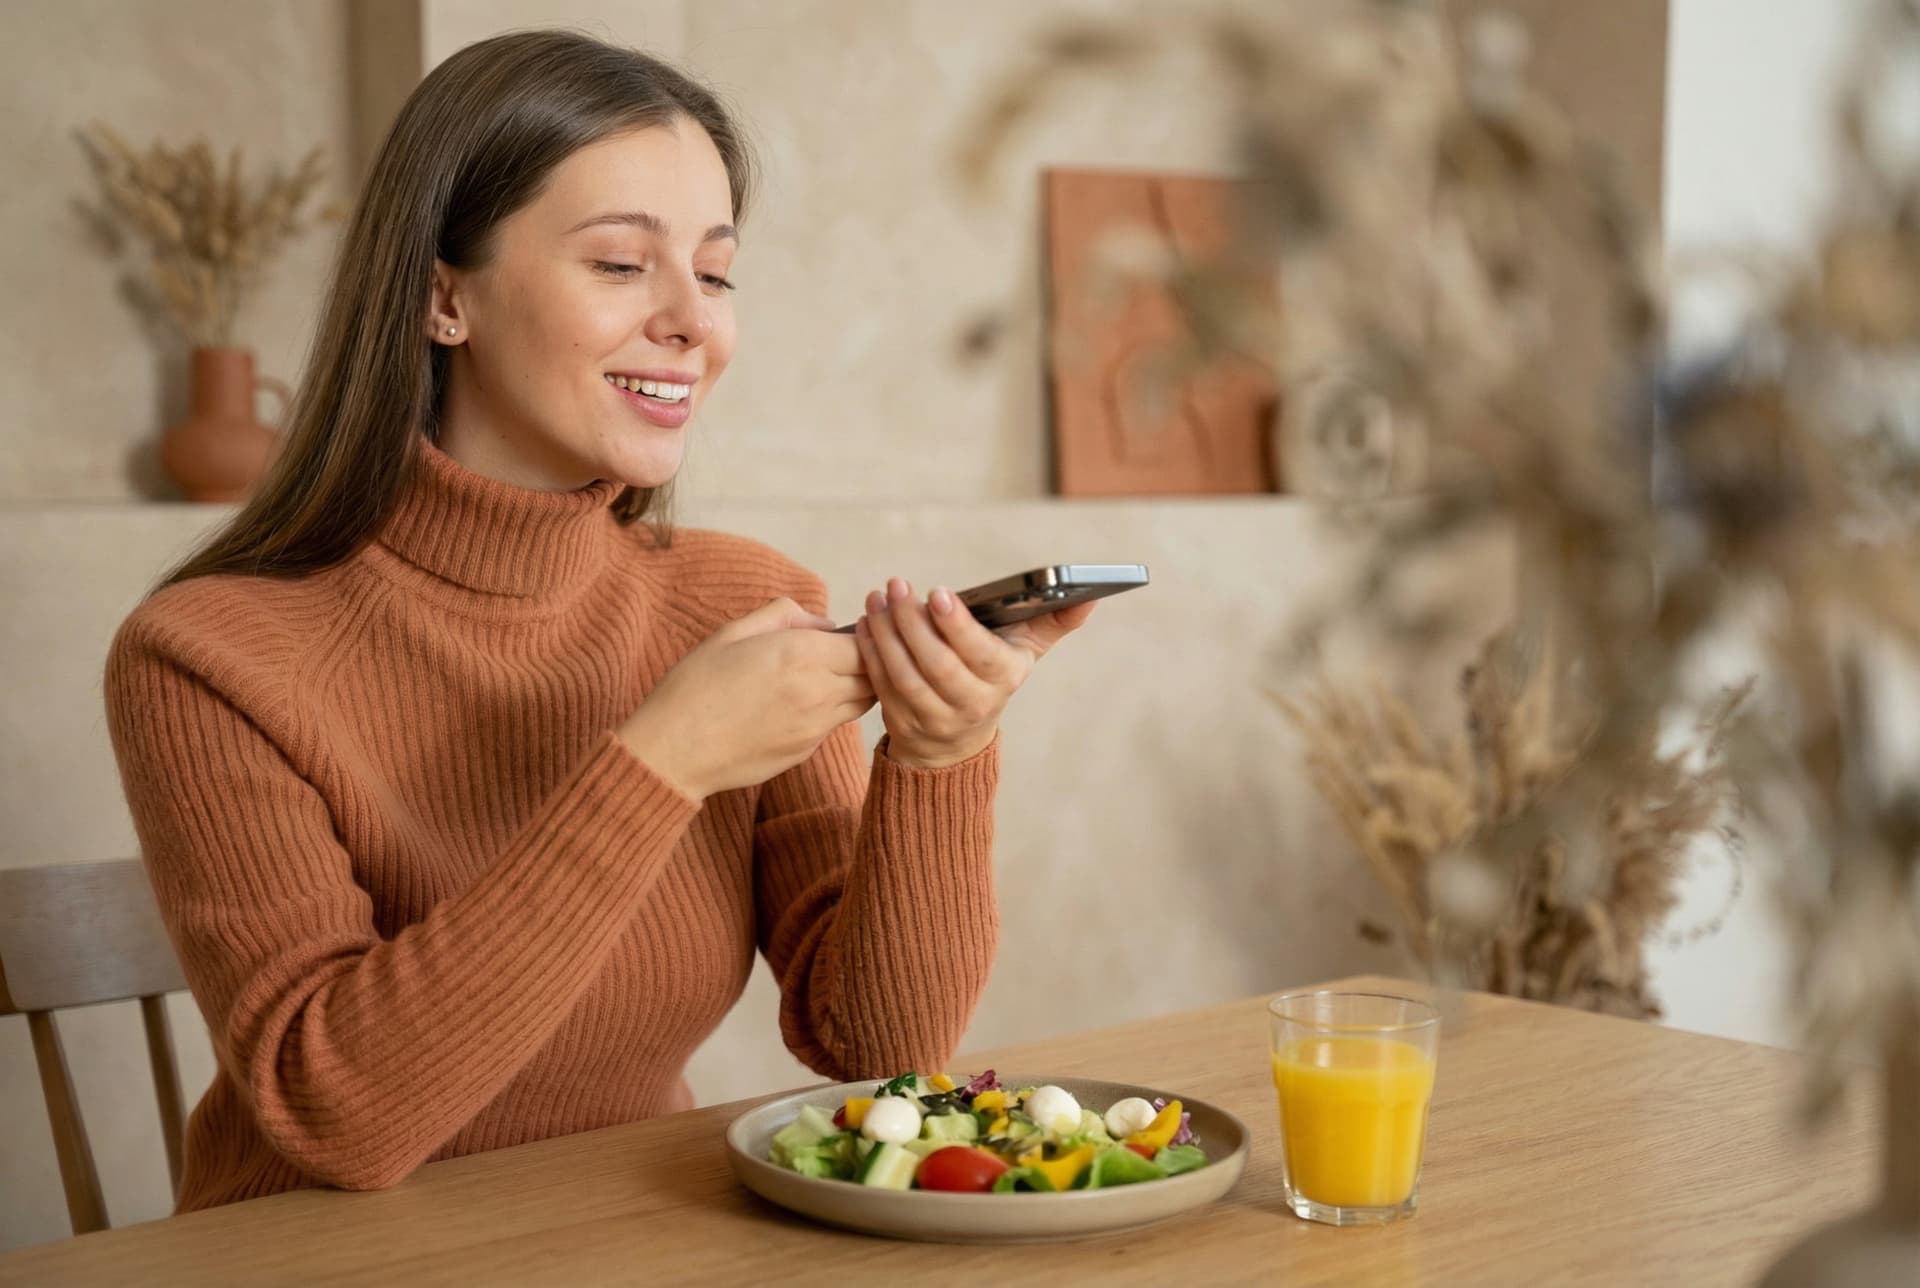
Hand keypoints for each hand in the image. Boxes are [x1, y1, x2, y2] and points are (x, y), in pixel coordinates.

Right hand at [619, 597, 875, 799]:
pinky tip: (805, 703)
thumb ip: (785, 616)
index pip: (865, 644)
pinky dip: (833, 710)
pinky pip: (835, 724)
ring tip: (833, 675)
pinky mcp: (807, 751)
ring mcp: (815, 726)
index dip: (866, 635)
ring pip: (862, 703)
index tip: (856, 630)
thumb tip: (825, 623)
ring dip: (857, 687)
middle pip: (872, 675)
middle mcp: (817, 691)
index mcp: (800, 654)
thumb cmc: (694, 686)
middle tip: (852, 651)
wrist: (673, 750)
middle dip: (869, 660)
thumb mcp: (732, 633)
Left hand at [853, 577, 1095, 768]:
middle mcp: (971, 704)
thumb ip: (1054, 621)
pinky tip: (866, 623)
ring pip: (905, 674)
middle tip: (896, 586)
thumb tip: (1089, 596)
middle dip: (912, 622)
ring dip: (886, 634)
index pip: (979, 654)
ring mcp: (934, 718)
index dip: (957, 626)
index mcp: (1002, 680)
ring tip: (877, 600)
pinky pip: (883, 685)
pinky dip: (871, 652)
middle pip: (937, 663)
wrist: (955, 742)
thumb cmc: (991, 677)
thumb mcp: (1024, 652)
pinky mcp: (903, 722)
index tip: (938, 593)